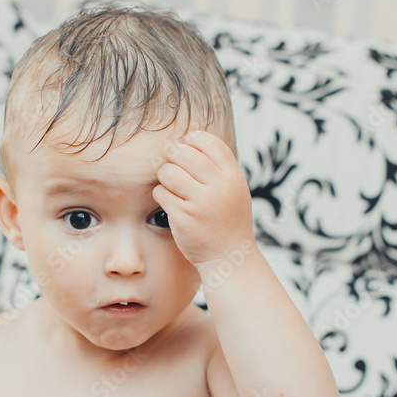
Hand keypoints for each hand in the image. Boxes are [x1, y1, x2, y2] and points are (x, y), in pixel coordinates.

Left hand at [152, 130, 255, 266]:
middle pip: (184, 154)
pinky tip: (170, 203)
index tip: (186, 145)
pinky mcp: (182, 216)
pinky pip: (160, 193)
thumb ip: (217, 168)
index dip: (192, 139)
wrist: (229, 256)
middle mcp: (218, 186)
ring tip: (171, 184)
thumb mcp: (235, 190)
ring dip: (164, 175)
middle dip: (172, 155)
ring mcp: (200, 202)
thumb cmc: (228, 220)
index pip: (209, 142)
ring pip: (168, 172)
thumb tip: (186, 142)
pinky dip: (161, 195)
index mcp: (233, 176)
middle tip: (172, 162)